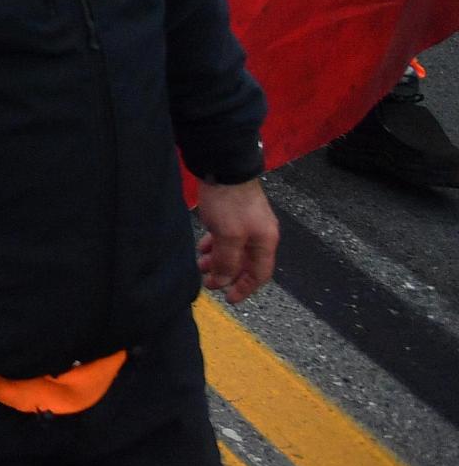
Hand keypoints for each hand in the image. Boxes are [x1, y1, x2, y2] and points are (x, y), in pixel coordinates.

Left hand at [195, 177, 278, 303]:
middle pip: (246, 263)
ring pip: (234, 249)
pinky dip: (215, 245)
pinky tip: (202, 246)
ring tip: (200, 265)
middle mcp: (260, 233)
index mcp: (265, 241)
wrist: (223, 166)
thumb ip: (227, 261)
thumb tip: (224, 281)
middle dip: (227, 274)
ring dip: (218, 260)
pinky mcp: (233, 212)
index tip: (230, 299)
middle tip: (208, 281)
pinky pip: (226, 236)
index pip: (260, 274)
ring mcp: (247, 222)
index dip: (245, 288)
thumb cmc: (230, 202)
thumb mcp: (228, 236)